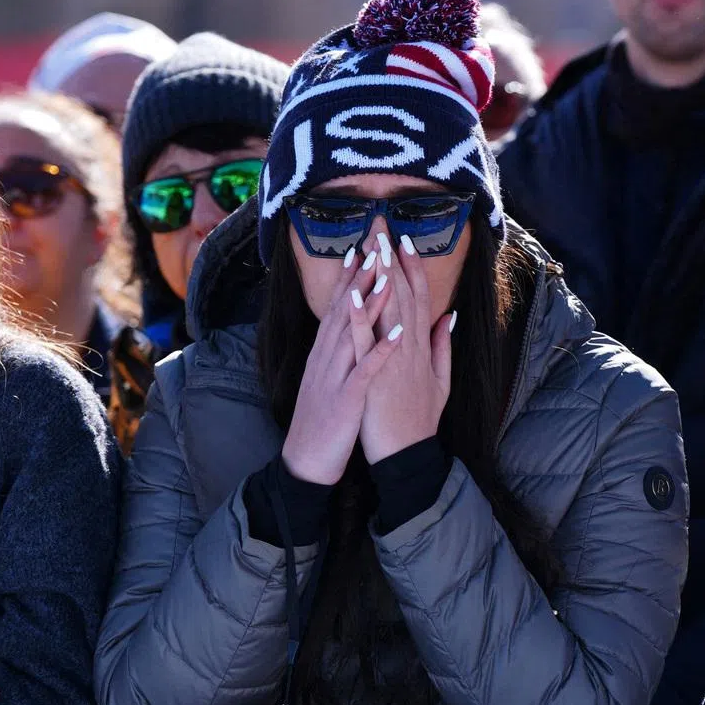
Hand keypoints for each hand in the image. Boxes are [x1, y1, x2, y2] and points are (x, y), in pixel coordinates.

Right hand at [281, 242, 398, 484]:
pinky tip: (398, 333)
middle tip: (374, 243)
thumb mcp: (331, 380)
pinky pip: (366, 372)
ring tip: (386, 274)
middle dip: (361, 276)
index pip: (339, 309)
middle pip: (345, 310)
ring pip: (354, 334)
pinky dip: (382, 351)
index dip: (350, 279)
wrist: (306, 461)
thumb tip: (351, 333)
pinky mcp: (347, 400)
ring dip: (371, 304)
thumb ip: (342, 354)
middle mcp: (327, 359)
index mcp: (326, 354)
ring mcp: (335, 377)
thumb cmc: (324, 421)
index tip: (362, 248)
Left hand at [358, 225, 453, 464]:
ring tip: (372, 245)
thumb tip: (448, 316)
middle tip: (384, 226)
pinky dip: (360, 316)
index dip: (411, 267)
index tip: (403, 239)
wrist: (407, 455)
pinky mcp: (376, 375)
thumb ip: (444, 347)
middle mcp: (410, 347)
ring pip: (388, 310)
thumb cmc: (419, 421)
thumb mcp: (441, 381)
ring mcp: (394, 359)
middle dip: (393, 258)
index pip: (417, 297)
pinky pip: (367, 341)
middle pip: (402, 293)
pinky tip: (354, 293)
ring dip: (380, 276)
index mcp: (422, 346)